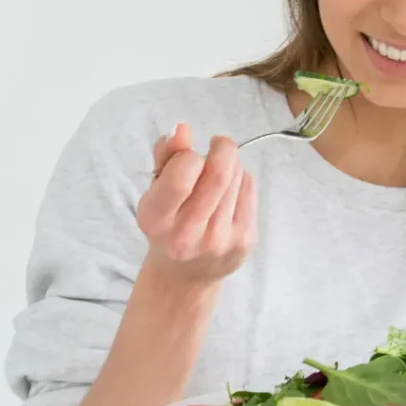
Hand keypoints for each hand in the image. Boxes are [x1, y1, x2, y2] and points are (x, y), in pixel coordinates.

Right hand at [136, 123, 256, 284]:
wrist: (185, 275)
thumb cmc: (168, 223)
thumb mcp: (155, 191)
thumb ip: (165, 156)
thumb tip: (182, 130)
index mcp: (157, 220)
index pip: (182, 176)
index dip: (189, 155)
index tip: (189, 155)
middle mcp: (187, 235)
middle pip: (220, 173)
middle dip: (223, 148)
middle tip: (218, 145)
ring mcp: (220, 240)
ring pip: (238, 177)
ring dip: (231, 165)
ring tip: (218, 176)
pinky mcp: (244, 240)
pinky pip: (250, 189)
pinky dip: (242, 180)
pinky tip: (229, 192)